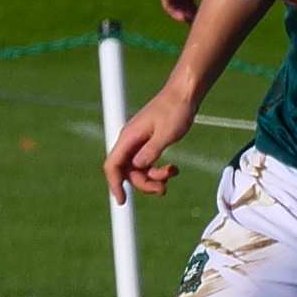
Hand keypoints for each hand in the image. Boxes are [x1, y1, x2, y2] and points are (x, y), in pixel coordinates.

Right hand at [107, 85, 200, 200]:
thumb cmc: (175, 111)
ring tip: (172, 173)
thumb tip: (138, 166)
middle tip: (163, 189)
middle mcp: (130, 142)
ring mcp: (138, 143)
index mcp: (129, 138)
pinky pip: (147, 163)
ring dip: (153, 177)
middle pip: (127, 171)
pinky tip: (172, 169)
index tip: (122, 200)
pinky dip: (158, 170)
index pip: (113, 165)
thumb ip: (151, 151)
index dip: (115, 184)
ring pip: (138, 169)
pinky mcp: (148, 143)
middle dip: (143, 183)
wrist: (183, 96)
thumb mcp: (166, 133)